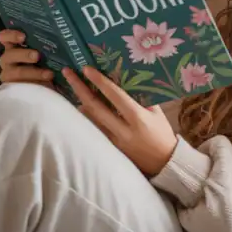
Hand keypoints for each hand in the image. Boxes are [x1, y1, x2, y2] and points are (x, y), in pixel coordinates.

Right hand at [0, 30, 53, 86]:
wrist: (49, 82)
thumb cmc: (46, 60)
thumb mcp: (45, 51)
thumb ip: (45, 45)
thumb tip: (57, 37)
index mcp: (13, 46)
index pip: (4, 37)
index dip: (11, 35)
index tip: (23, 36)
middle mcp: (9, 59)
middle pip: (9, 55)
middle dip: (23, 55)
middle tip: (37, 56)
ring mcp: (9, 74)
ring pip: (15, 72)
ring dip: (32, 72)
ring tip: (48, 74)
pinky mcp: (13, 88)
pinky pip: (20, 87)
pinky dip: (33, 85)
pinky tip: (45, 84)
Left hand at [62, 65, 177, 176]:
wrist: (164, 162)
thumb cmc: (162, 133)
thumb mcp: (157, 112)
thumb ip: (142, 97)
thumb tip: (126, 80)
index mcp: (138, 118)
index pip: (115, 96)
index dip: (100, 82)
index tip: (86, 69)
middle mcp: (123, 130)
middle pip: (95, 107)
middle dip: (79, 88)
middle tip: (67, 73)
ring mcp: (114, 141)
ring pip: (90, 119)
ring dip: (79, 101)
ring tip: (70, 85)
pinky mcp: (110, 148)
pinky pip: (95, 129)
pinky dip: (87, 116)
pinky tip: (80, 106)